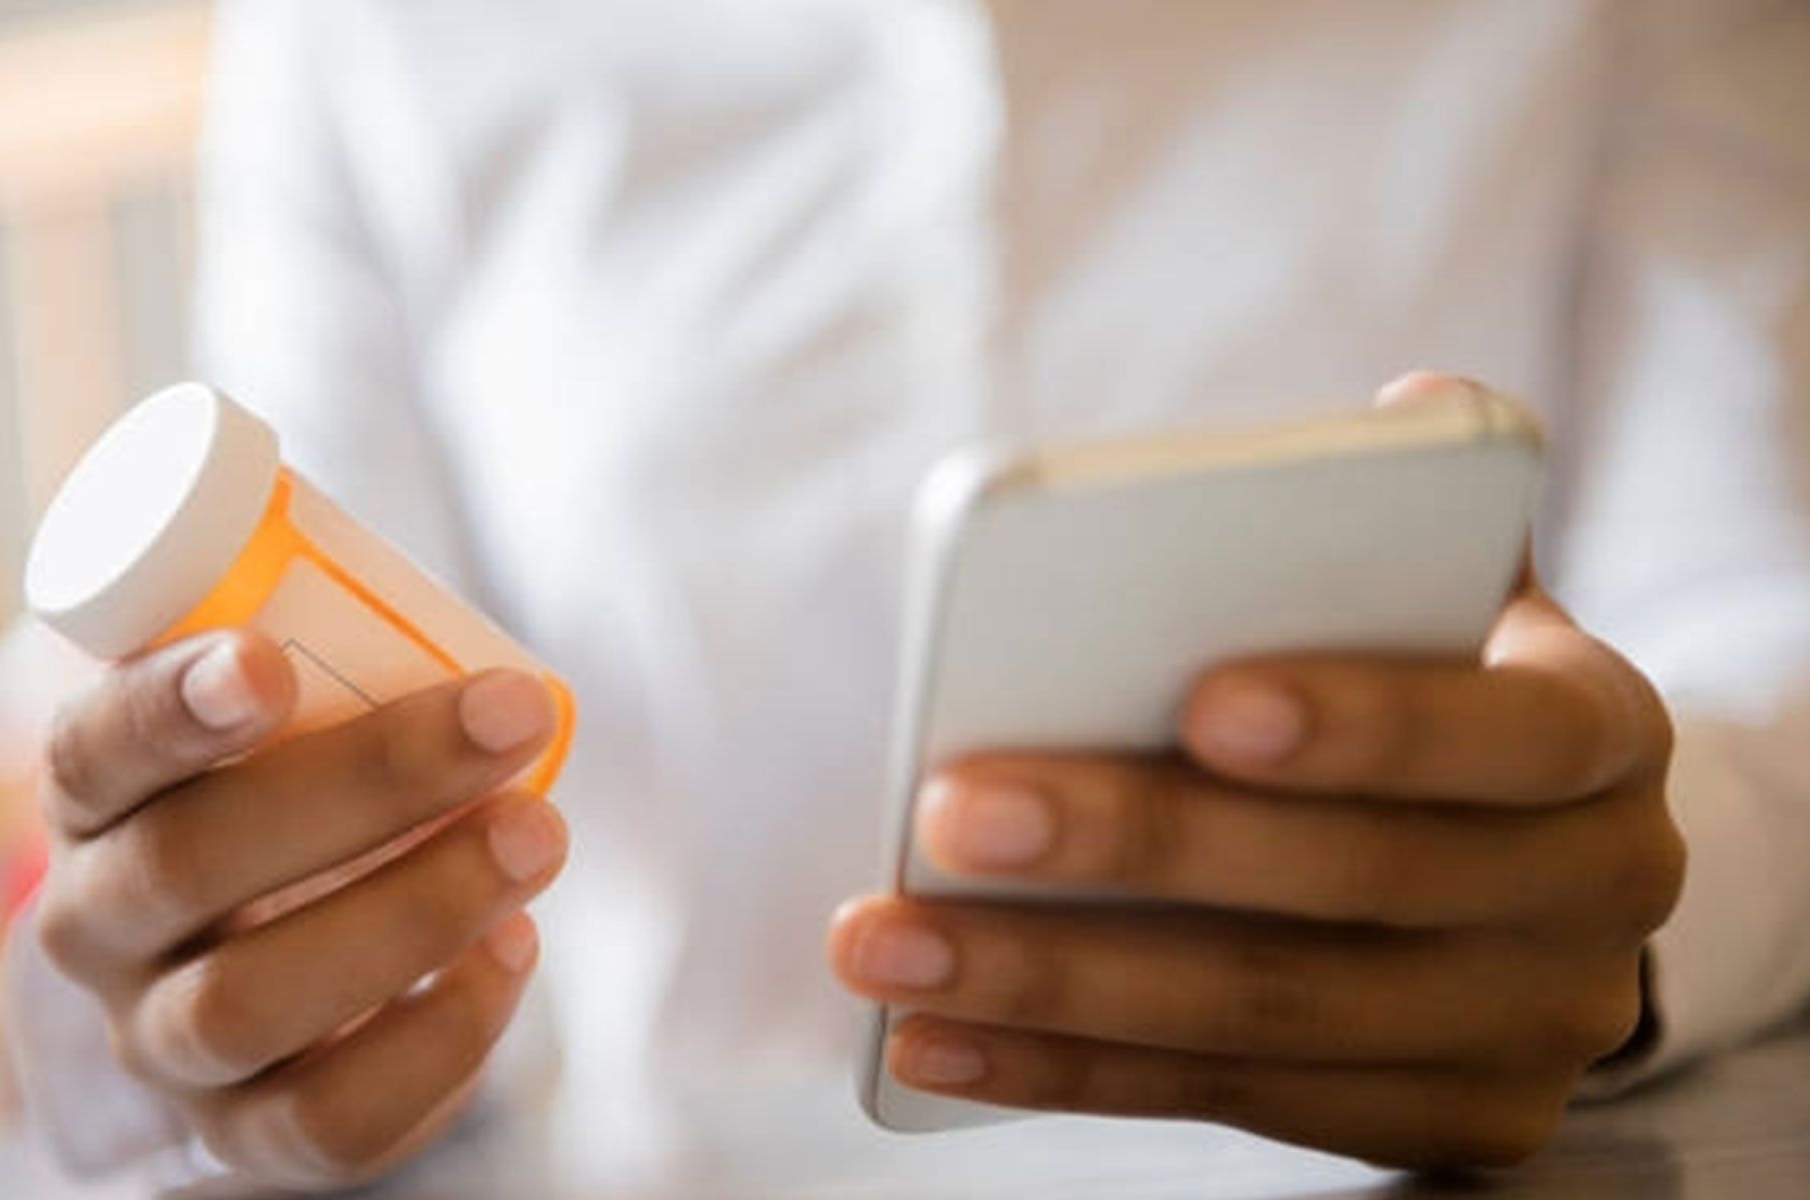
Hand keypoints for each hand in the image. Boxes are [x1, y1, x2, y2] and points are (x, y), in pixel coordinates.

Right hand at [29, 631, 567, 1188]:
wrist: (225, 991)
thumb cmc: (284, 815)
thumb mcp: (274, 740)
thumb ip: (336, 683)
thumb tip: (491, 674)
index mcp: (97, 801)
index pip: (96, 749)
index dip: (170, 706)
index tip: (267, 660)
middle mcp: (101, 926)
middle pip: (189, 863)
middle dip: (370, 782)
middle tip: (510, 717)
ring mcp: (164, 1043)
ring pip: (250, 1002)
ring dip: (418, 910)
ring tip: (537, 834)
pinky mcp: (247, 1135)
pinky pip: (335, 1114)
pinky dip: (444, 1030)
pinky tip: (514, 946)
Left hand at [831, 423, 1682, 1169]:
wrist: (1539, 872)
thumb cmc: (1441, 693)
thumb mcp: (1454, 605)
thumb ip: (1416, 530)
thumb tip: (1400, 408)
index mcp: (1605, 738)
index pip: (1510, 736)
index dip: (1366, 723)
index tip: (1198, 699)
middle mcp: (1597, 897)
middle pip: (1356, 883)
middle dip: (1141, 846)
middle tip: (954, 809)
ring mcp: (1526, 1031)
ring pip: (1268, 1014)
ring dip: (1055, 980)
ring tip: (888, 943)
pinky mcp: (1452, 1122)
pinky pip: (1231, 1099)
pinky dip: (1068, 1072)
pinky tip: (937, 1039)